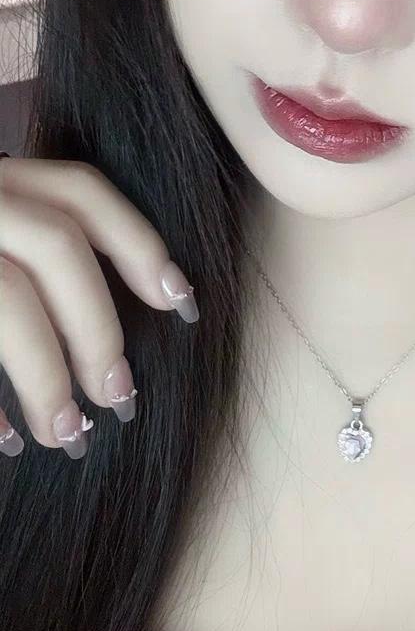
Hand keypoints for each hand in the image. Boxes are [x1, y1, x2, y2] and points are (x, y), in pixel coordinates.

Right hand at [0, 154, 197, 459]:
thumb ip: (26, 249)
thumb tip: (115, 337)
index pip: (80, 190)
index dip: (141, 243)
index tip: (180, 304)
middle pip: (53, 244)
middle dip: (98, 326)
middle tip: (121, 398)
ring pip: (6, 294)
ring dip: (45, 373)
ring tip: (66, 434)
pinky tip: (3, 441)